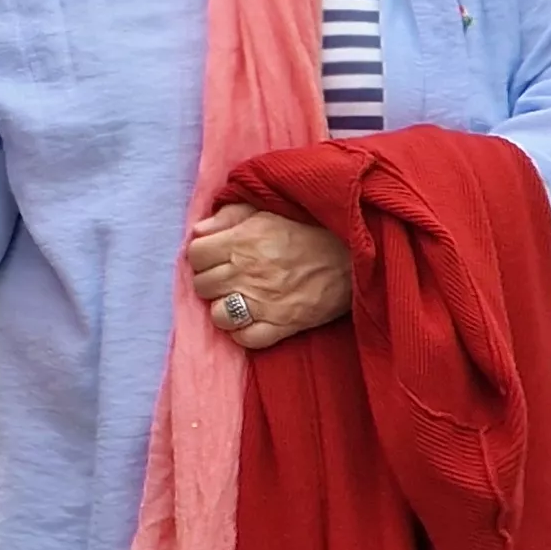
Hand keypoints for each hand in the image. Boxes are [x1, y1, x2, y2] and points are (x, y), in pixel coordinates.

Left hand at [186, 204, 349, 349]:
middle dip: (211, 281)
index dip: (203, 255)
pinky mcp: (283, 324)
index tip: (216, 256)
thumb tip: (198, 230)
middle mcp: (248, 272)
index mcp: (243, 240)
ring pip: (218, 315)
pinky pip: (245, 338)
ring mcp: (264, 301)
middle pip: (203, 285)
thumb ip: (229, 216)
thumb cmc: (310, 229)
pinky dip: (243, 332)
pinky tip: (251, 320)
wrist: (355, 253)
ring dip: (224, 308)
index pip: (195, 254)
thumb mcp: (268, 210)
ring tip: (238, 299)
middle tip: (228, 277)